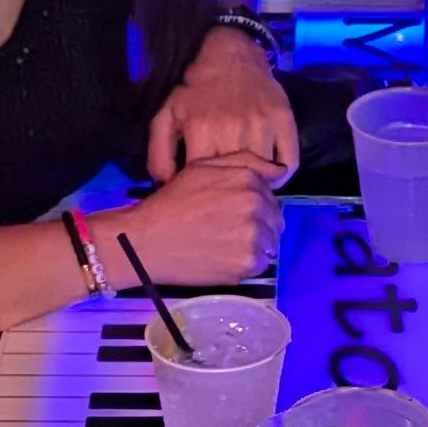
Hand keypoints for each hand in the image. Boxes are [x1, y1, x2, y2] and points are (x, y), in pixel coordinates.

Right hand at [100, 151, 285, 284]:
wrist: (146, 240)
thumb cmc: (171, 202)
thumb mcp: (202, 167)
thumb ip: (244, 162)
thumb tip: (281, 171)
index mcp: (247, 179)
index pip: (270, 195)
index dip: (253, 205)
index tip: (232, 213)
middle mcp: (255, 205)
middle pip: (274, 220)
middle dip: (258, 225)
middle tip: (227, 232)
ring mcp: (253, 236)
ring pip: (269, 243)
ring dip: (254, 246)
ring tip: (225, 246)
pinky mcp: (247, 263)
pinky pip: (260, 264)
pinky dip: (246, 264)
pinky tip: (223, 259)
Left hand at [148, 31, 297, 180]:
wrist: (230, 56)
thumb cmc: (195, 92)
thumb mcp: (165, 117)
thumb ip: (159, 155)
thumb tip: (167, 186)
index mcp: (201, 130)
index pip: (204, 181)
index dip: (205, 192)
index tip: (206, 195)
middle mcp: (233, 129)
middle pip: (236, 181)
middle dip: (232, 194)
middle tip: (229, 196)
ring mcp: (262, 125)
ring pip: (264, 175)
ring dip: (257, 186)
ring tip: (249, 186)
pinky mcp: (284, 120)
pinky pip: (289, 163)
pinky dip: (281, 176)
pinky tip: (269, 176)